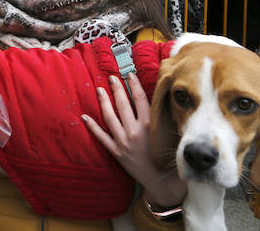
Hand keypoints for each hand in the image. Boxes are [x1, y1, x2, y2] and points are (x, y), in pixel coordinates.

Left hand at [83, 74, 185, 207]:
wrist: (164, 184)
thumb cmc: (173, 160)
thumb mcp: (174, 136)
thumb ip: (168, 120)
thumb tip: (167, 100)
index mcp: (150, 126)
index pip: (140, 99)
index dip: (133, 85)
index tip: (129, 74)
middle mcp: (135, 132)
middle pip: (123, 105)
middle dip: (116, 89)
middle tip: (111, 77)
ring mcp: (124, 142)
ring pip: (110, 117)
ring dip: (104, 102)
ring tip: (99, 89)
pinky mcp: (117, 153)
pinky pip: (101, 137)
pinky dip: (92, 127)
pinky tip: (85, 117)